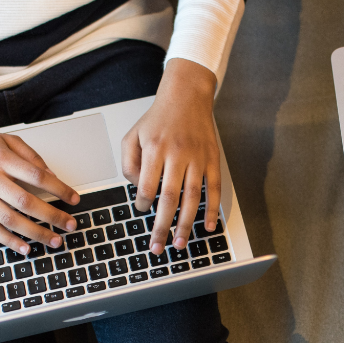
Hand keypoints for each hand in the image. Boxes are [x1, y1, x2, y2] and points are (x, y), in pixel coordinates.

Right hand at [0, 119, 80, 254]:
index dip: (59, 189)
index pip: (37, 176)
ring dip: (35, 233)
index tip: (74, 198)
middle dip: (52, 216)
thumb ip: (30, 156)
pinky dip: (9, 241)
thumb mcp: (5, 140)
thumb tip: (51, 174)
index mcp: (1, 158)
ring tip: (54, 240)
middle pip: (26, 201)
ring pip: (9, 219)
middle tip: (70, 225)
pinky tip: (25, 248)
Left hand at [121, 58, 222, 254]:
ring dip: (186, 223)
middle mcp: (177, 154)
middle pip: (169, 198)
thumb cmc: (158, 119)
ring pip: (192, 197)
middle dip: (162, 226)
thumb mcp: (132, 135)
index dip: (142, 203)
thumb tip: (139, 189)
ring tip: (179, 243)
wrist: (187, 96)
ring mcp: (197, 158)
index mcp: (154, 148)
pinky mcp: (212, 159)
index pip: (147, 185)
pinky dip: (212, 210)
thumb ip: (129, 164)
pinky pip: (214, 189)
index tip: (141, 209)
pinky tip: (208, 227)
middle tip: (157, 247)